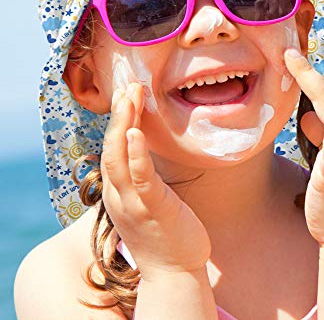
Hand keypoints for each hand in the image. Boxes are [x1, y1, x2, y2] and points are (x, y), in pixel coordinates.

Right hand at [101, 83, 211, 280]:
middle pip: (111, 148)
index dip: (117, 120)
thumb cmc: (167, 233)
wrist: (175, 272)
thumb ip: (143, 176)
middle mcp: (120, 196)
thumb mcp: (150, 200)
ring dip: (122, 125)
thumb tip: (147, 151)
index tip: (126, 95)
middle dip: (118, 115)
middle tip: (127, 86)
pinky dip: (136, 154)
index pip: (112, 149)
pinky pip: (141, 177)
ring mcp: (134, 203)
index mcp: (119, 192)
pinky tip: (135, 132)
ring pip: (119, 158)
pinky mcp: (153, 209)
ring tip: (129, 97)